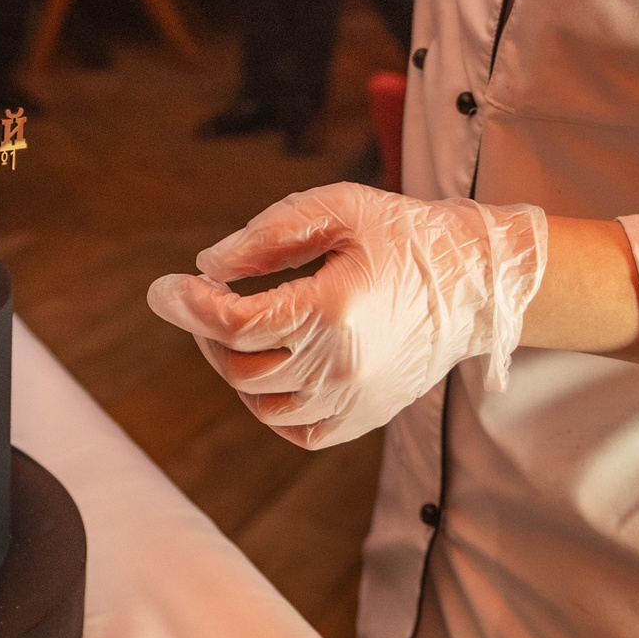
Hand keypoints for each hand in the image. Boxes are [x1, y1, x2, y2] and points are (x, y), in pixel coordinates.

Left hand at [147, 182, 547, 449]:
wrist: (475, 283)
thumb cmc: (405, 236)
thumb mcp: (339, 208)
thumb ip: (269, 234)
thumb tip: (208, 265)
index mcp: (334, 311)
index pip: (236, 324)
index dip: (189, 306)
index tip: (163, 289)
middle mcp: (342, 367)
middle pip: (239, 366)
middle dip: (206, 332)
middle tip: (204, 299)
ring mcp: (355, 400)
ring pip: (261, 402)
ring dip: (233, 366)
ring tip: (239, 326)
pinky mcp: (364, 418)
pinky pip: (295, 428)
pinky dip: (268, 402)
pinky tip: (271, 364)